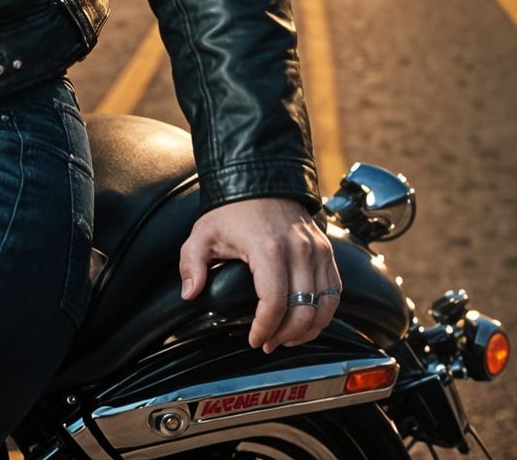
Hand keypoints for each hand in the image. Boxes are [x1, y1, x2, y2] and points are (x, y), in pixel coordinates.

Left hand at [178, 196, 340, 352]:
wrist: (259, 180)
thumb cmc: (231, 209)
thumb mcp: (203, 233)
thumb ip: (191, 263)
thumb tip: (189, 293)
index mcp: (268, 249)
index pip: (274, 303)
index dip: (265, 328)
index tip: (254, 340)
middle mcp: (299, 251)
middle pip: (303, 311)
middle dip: (285, 336)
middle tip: (268, 343)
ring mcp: (317, 252)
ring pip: (323, 307)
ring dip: (308, 330)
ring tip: (287, 339)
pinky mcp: (327, 252)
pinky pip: (334, 292)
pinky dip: (323, 313)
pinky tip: (306, 322)